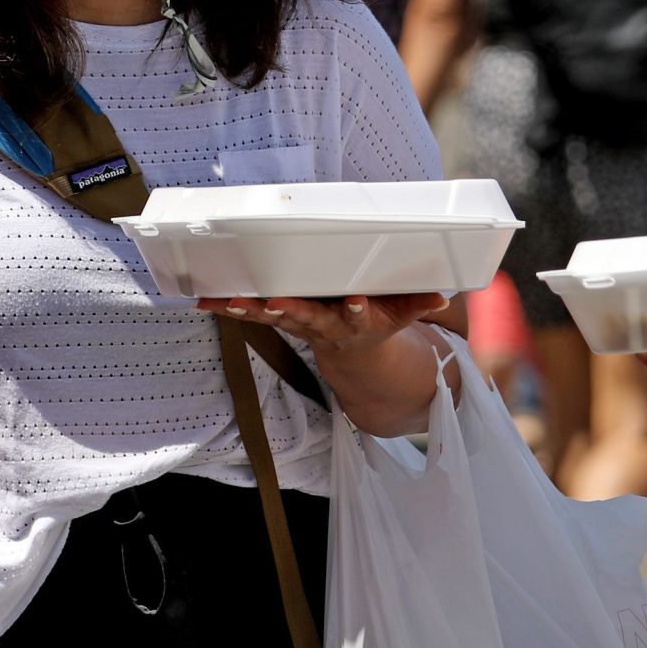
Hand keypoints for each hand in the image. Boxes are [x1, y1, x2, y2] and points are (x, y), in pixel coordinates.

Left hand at [195, 292, 448, 358]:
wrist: (351, 353)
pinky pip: (250, 313)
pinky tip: (202, 302)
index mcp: (352, 321)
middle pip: (304, 317)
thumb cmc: (375, 321)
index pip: (355, 315)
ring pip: (270, 315)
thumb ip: (418, 303)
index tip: (356, 301)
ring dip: (248, 309)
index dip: (356, 309)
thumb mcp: (400, 315)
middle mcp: (321, 323)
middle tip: (275, 302)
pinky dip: (227, 308)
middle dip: (290, 310)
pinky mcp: (277, 317)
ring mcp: (296, 322)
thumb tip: (444, 295)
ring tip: (227, 302)